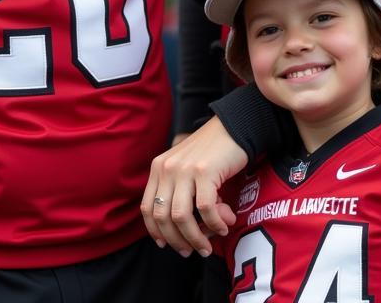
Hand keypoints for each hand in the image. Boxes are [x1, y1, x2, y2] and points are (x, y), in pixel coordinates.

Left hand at [141, 116, 245, 255]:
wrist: (232, 128)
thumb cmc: (211, 154)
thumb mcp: (187, 171)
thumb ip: (180, 195)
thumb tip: (183, 234)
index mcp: (158, 168)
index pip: (148, 208)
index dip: (156, 232)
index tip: (168, 246)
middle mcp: (167, 168)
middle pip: (162, 217)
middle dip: (177, 240)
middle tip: (192, 251)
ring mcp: (184, 169)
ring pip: (181, 217)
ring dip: (195, 238)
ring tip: (208, 246)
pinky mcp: (204, 171)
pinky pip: (205, 209)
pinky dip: (215, 224)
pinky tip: (224, 226)